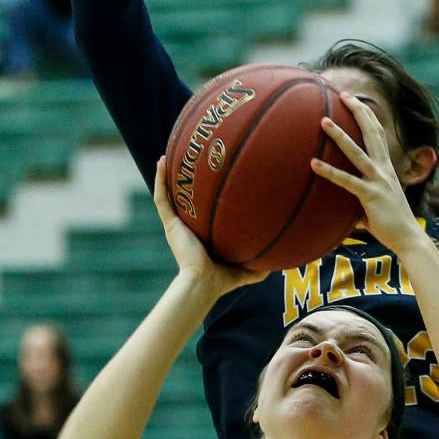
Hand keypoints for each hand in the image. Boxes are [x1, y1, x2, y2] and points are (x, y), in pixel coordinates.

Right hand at [154, 158, 267, 297]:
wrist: (203, 283)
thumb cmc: (222, 280)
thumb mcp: (246, 270)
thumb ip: (260, 267)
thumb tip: (279, 265)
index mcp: (202, 236)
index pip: (202, 213)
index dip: (204, 199)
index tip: (213, 181)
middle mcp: (188, 228)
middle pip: (184, 200)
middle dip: (186, 182)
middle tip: (193, 161)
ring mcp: (177, 226)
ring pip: (169, 195)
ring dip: (167, 176)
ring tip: (171, 155)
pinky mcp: (170, 225)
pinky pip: (161, 198)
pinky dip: (160, 179)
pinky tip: (162, 161)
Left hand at [311, 93, 423, 255]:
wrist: (408, 239)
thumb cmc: (391, 226)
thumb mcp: (374, 206)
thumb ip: (359, 200)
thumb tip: (341, 207)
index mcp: (386, 168)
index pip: (378, 134)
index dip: (368, 116)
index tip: (355, 100)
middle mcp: (384, 169)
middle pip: (372, 132)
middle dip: (358, 111)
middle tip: (343, 94)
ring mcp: (378, 181)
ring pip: (357, 152)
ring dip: (339, 135)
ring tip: (323, 120)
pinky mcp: (370, 196)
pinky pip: (347, 181)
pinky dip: (330, 172)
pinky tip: (314, 164)